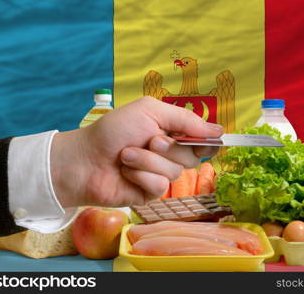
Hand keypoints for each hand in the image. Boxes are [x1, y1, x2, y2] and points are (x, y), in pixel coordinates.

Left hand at [50, 97, 222, 206]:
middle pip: (193, 156)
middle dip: (169, 147)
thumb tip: (219, 130)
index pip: (203, 139)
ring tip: (126, 156)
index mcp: (172, 131)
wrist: (84, 159)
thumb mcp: (150, 111)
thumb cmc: (113, 130)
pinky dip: (141, 176)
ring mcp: (160, 173)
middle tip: (149, 140)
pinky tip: (126, 173)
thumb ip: (185, 119)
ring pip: (175, 172)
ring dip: (148, 161)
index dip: (207, 140)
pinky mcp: (150, 193)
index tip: (208, 139)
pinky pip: (160, 186)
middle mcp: (169, 153)